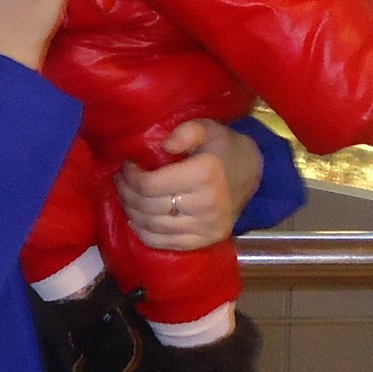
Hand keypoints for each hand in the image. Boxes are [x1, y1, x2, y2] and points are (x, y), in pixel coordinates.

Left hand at [117, 120, 263, 251]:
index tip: (126, 166)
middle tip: (120, 181)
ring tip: (126, 197)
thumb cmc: (223, 147)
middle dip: (127, 193)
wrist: (252, 173)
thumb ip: (186, 131)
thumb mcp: (208, 128)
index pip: (151, 184)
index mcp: (205, 173)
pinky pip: (165, 243)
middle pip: (149, 206)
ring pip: (153, 226)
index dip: (131, 177)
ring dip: (131, 212)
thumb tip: (162, 144)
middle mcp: (207, 203)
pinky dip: (144, 233)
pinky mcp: (206, 241)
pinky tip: (136, 219)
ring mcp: (207, 227)